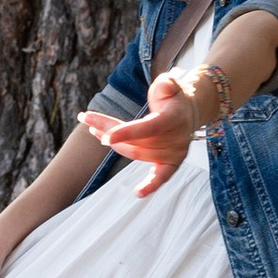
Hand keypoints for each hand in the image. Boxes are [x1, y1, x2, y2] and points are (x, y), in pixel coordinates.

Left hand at [83, 74, 200, 196]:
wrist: (189, 113)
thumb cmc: (174, 98)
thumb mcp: (170, 85)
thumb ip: (167, 84)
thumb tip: (165, 83)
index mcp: (172, 119)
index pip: (147, 128)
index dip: (127, 132)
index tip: (106, 134)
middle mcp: (174, 140)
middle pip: (135, 141)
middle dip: (109, 132)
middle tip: (87, 120)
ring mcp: (173, 154)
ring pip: (136, 154)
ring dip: (114, 145)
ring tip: (95, 132)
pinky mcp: (171, 164)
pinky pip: (161, 178)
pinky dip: (151, 186)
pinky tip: (138, 193)